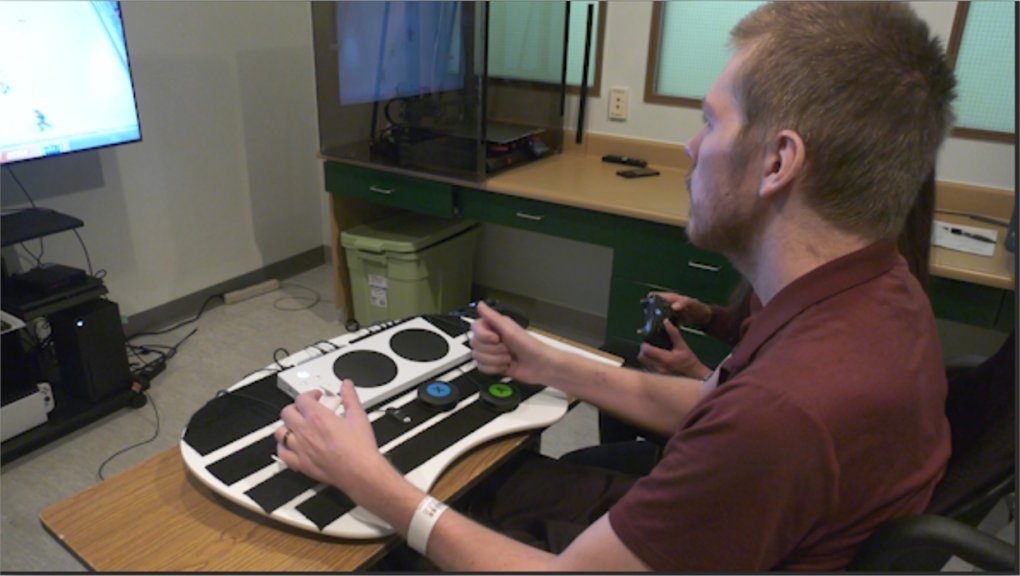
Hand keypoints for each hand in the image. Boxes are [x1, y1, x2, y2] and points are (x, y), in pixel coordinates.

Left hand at [276, 380, 395, 501]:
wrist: (360, 472)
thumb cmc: (360, 447)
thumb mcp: (358, 416)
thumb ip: (350, 397)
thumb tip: (346, 385)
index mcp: (317, 417)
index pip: (301, 399)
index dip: (309, 395)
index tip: (317, 397)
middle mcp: (305, 431)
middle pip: (286, 412)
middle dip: (296, 408)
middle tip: (306, 410)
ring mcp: (300, 448)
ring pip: (280, 432)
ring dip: (287, 426)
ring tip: (297, 426)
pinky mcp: (300, 464)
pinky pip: (282, 453)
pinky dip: (283, 447)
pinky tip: (291, 445)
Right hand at [470, 301, 554, 383]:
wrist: (540, 366)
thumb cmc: (530, 346)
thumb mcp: (510, 330)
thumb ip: (492, 317)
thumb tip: (480, 304)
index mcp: (495, 326)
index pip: (475, 328)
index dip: (483, 336)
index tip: (496, 338)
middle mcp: (492, 338)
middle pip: (475, 344)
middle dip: (492, 350)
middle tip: (507, 348)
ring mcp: (492, 352)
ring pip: (478, 357)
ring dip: (495, 360)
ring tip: (508, 358)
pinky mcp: (494, 365)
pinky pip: (481, 368)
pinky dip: (494, 369)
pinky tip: (505, 366)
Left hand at [637, 318, 711, 377]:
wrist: (695, 375)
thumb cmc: (689, 360)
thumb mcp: (683, 345)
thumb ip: (673, 333)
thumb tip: (665, 321)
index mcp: (666, 359)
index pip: (646, 351)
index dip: (645, 344)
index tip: (648, 340)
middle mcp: (659, 367)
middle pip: (641, 357)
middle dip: (643, 350)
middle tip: (649, 345)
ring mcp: (658, 373)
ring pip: (643, 363)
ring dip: (645, 356)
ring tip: (652, 351)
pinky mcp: (658, 376)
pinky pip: (648, 367)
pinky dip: (648, 361)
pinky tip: (655, 358)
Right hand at [649, 291, 712, 327]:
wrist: (703, 317)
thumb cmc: (697, 307)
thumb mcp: (691, 303)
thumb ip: (683, 303)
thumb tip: (673, 306)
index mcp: (670, 298)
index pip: (655, 295)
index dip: (649, 299)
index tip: (644, 305)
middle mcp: (667, 305)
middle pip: (653, 306)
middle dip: (648, 312)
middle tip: (645, 319)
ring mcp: (669, 313)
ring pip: (657, 315)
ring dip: (652, 320)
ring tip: (647, 327)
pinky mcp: (671, 321)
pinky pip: (663, 323)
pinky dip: (660, 327)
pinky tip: (656, 333)